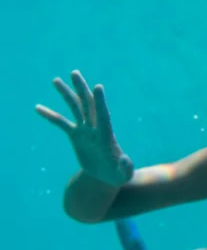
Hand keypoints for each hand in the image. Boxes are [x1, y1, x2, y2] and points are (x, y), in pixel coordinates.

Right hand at [35, 70, 133, 186]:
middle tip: (75, 73)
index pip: (103, 116)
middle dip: (82, 89)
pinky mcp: (76, 136)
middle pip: (88, 105)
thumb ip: (126, 167)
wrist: (106, 176)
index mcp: (107, 136)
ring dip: (66, 94)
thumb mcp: (124, 174)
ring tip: (56, 80)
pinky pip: (61, 124)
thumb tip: (125, 161)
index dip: (101, 102)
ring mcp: (85, 131)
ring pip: (75, 109)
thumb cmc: (118, 174)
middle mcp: (96, 129)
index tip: (98, 86)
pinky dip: (50, 116)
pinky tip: (38, 108)